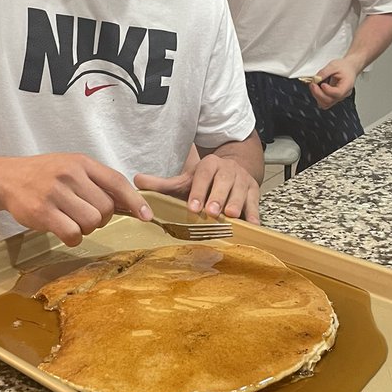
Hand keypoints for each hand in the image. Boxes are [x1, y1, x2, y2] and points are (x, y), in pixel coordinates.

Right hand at [0, 154, 151, 246]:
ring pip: (91, 223)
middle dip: (101, 219)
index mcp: (82, 163)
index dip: (135, 201)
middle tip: (85, 215)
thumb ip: (97, 181)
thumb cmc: (45, 175)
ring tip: (72, 221)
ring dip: (86, 229)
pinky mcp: (42, 212)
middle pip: (106, 208)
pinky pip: (72, 234)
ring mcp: (55, 193)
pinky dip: (73, 238)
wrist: (7, 178)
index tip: (147, 216)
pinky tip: (63, 231)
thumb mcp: (72, 167)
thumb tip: (130, 203)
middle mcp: (70, 175)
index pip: (117, 181)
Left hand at [135, 153, 260, 225]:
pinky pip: (255, 204)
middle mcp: (228, 171)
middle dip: (218, 197)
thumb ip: (163, 183)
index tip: (193, 207)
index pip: (203, 176)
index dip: (199, 191)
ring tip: (230, 216)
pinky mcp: (254, 193)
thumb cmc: (205, 181)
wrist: (233, 170)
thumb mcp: (185, 180)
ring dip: (236, 203)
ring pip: (241, 191)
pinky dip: (253, 215)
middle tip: (211, 211)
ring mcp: (243, 181)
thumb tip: (136, 181)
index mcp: (209, 166)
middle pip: (224, 182)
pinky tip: (250, 225)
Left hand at [309, 59, 356, 108]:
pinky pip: (325, 102)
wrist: (349, 68)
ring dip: (317, 96)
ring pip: (326, 104)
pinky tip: (316, 90)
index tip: (322, 84)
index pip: (338, 93)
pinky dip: (318, 97)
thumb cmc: (345, 67)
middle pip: (330, 100)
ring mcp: (338, 97)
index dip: (328, 90)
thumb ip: (324, 72)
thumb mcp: (334, 65)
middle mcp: (343, 94)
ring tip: (314, 87)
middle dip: (318, 93)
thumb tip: (316, 79)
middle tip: (313, 84)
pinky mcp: (333, 98)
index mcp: (347, 85)